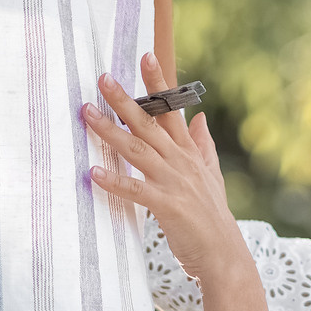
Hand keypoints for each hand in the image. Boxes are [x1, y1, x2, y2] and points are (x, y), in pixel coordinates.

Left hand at [84, 51, 247, 288]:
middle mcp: (180, 162)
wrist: (224, 255)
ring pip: (136, 150)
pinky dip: (113, 181)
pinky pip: (135, 190)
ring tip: (87, 114)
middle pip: (148, 124)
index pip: (172, 110)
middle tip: (103, 78)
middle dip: (125, 100)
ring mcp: (174, 183)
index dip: (159, 83)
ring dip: (109, 131)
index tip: (145, 56)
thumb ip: (202, 145)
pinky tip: (92, 172)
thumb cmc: (212, 216)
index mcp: (189, 153)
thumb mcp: (211, 175)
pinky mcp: (166, 206)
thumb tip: (199, 118)